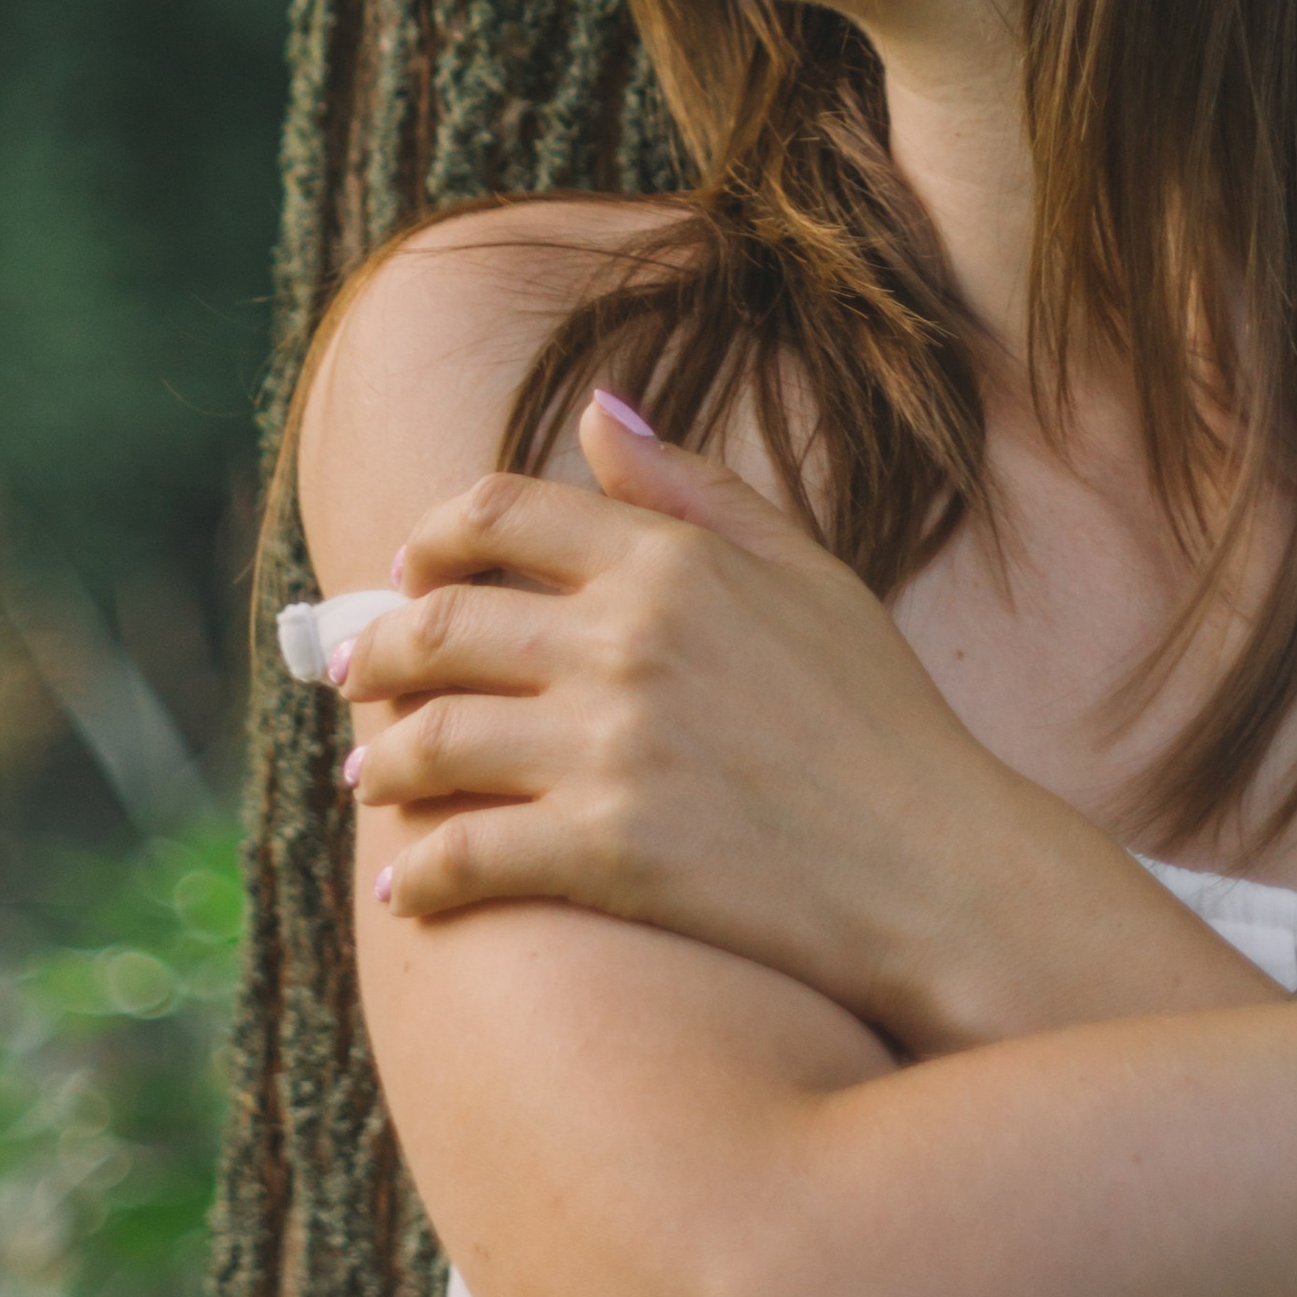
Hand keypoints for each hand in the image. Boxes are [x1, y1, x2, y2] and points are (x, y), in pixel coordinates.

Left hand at [334, 396, 1246, 1052]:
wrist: (942, 869)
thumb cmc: (882, 717)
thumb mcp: (807, 570)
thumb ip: (691, 486)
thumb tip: (594, 408)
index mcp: (669, 561)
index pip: (497, 511)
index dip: (430, 537)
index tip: (408, 571)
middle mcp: (627, 641)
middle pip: (443, 624)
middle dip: (378, 654)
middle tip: (354, 678)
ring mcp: (613, 748)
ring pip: (434, 741)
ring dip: (384, 763)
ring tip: (372, 781)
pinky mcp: (608, 853)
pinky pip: (466, 856)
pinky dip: (421, 872)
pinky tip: (410, 889)